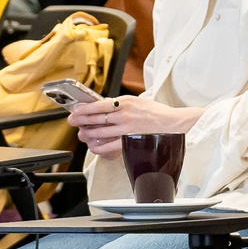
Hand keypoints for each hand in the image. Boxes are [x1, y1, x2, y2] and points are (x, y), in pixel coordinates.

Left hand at [66, 92, 198, 157]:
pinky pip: (109, 147)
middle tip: (73, 122)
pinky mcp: (130, 142)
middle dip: (81, 121)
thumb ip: (121, 104)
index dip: (83, 109)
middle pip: (95, 119)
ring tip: (82, 134)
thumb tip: (103, 106)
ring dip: (88, 134)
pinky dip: (99, 147)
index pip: (98, 105)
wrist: (174, 125)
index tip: (75, 110)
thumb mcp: (138, 101)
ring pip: (100, 133)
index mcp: (126, 102)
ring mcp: (127, 130)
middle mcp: (125, 115)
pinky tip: (94, 146)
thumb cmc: (157, 113)